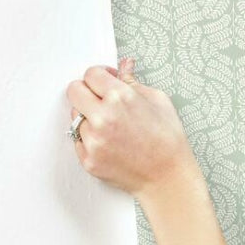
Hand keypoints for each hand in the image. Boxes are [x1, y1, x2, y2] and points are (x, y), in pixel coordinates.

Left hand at [65, 57, 194, 197]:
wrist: (169, 178)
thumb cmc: (169, 142)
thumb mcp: (159, 102)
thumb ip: (134, 82)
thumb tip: (124, 66)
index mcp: (120, 97)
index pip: (90, 74)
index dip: (99, 77)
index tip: (105, 83)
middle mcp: (103, 117)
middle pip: (74, 91)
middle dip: (87, 93)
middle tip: (101, 102)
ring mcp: (94, 141)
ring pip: (76, 118)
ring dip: (89, 120)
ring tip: (113, 130)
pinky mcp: (89, 160)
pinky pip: (79, 141)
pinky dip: (91, 141)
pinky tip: (112, 145)